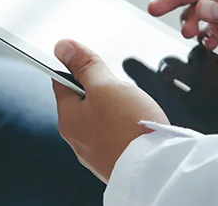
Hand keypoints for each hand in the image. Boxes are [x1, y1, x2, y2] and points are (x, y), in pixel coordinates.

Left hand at [52, 39, 168, 182]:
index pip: (61, 82)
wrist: (157, 170)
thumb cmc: (131, 129)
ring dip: (115, 108)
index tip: (88, 61)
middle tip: (120, 89)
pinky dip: (125, 126)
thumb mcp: (106, 85)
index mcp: (68, 119)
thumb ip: (85, 66)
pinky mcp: (114, 160)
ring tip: (132, 109)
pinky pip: (115, 135)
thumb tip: (62, 47)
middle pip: (83, 100)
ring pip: (101, 118)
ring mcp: (96, 152)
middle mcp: (77, 139)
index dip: (75, 67)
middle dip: (102, 89)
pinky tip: (138, 125)